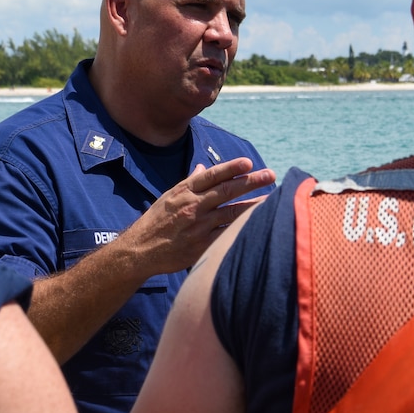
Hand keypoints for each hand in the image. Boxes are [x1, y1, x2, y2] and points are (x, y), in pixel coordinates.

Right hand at [117, 158, 274, 277]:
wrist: (140, 250)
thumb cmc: (156, 221)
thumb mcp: (169, 197)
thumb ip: (190, 182)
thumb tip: (204, 166)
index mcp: (185, 191)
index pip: (212, 175)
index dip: (231, 168)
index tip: (248, 162)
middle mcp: (193, 206)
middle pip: (227, 191)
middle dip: (251, 181)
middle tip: (270, 175)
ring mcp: (198, 226)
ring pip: (232, 212)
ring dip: (254, 205)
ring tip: (273, 200)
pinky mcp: (202, 246)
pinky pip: (227, 235)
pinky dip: (243, 229)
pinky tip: (258, 225)